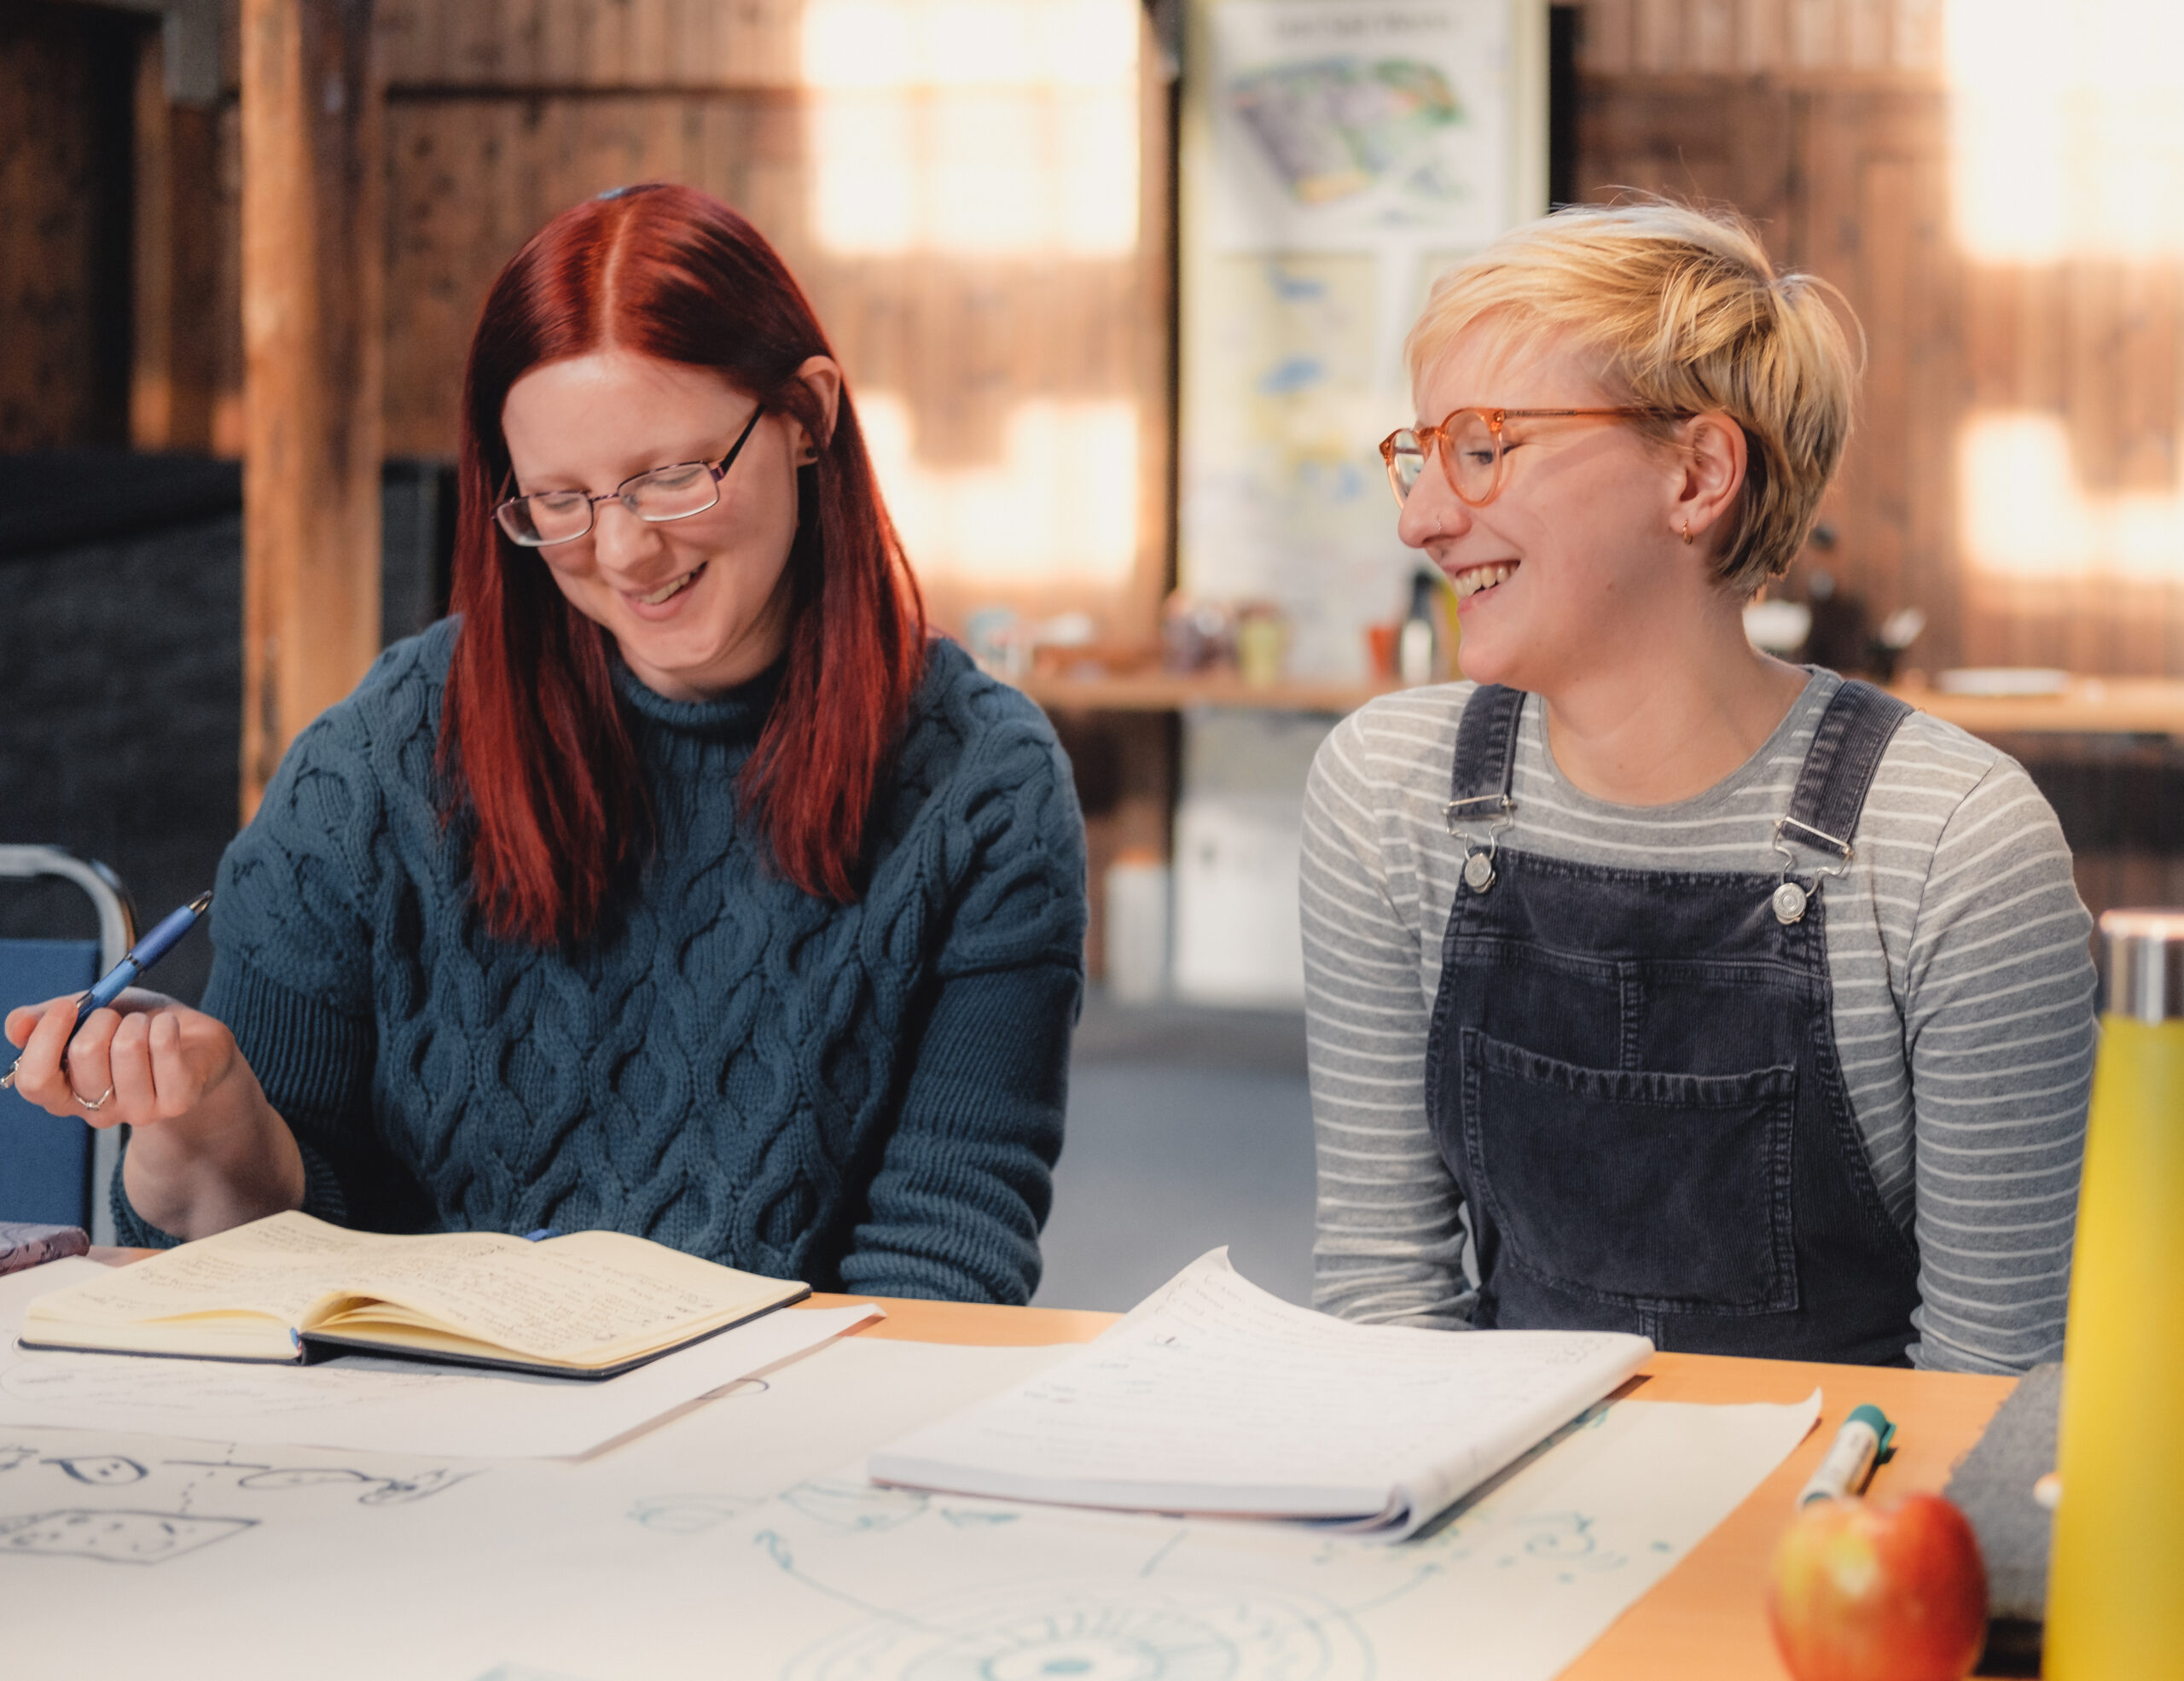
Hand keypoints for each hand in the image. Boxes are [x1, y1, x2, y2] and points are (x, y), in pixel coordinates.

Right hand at [6, 989, 235, 1127]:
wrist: (195, 1044)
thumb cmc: (134, 1029)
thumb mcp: (88, 1016)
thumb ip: (47, 1019)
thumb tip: (16, 1025)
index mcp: (64, 1093)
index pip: (34, 1082)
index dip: (45, 1040)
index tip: (67, 1006)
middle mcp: (96, 1111)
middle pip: (83, 1053)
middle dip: (102, 1017)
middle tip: (117, 1017)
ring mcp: (137, 1111)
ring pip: (127, 1047)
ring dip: (138, 1021)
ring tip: (147, 1027)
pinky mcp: (176, 1101)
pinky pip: (164, 1047)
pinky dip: (167, 1024)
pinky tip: (171, 1029)